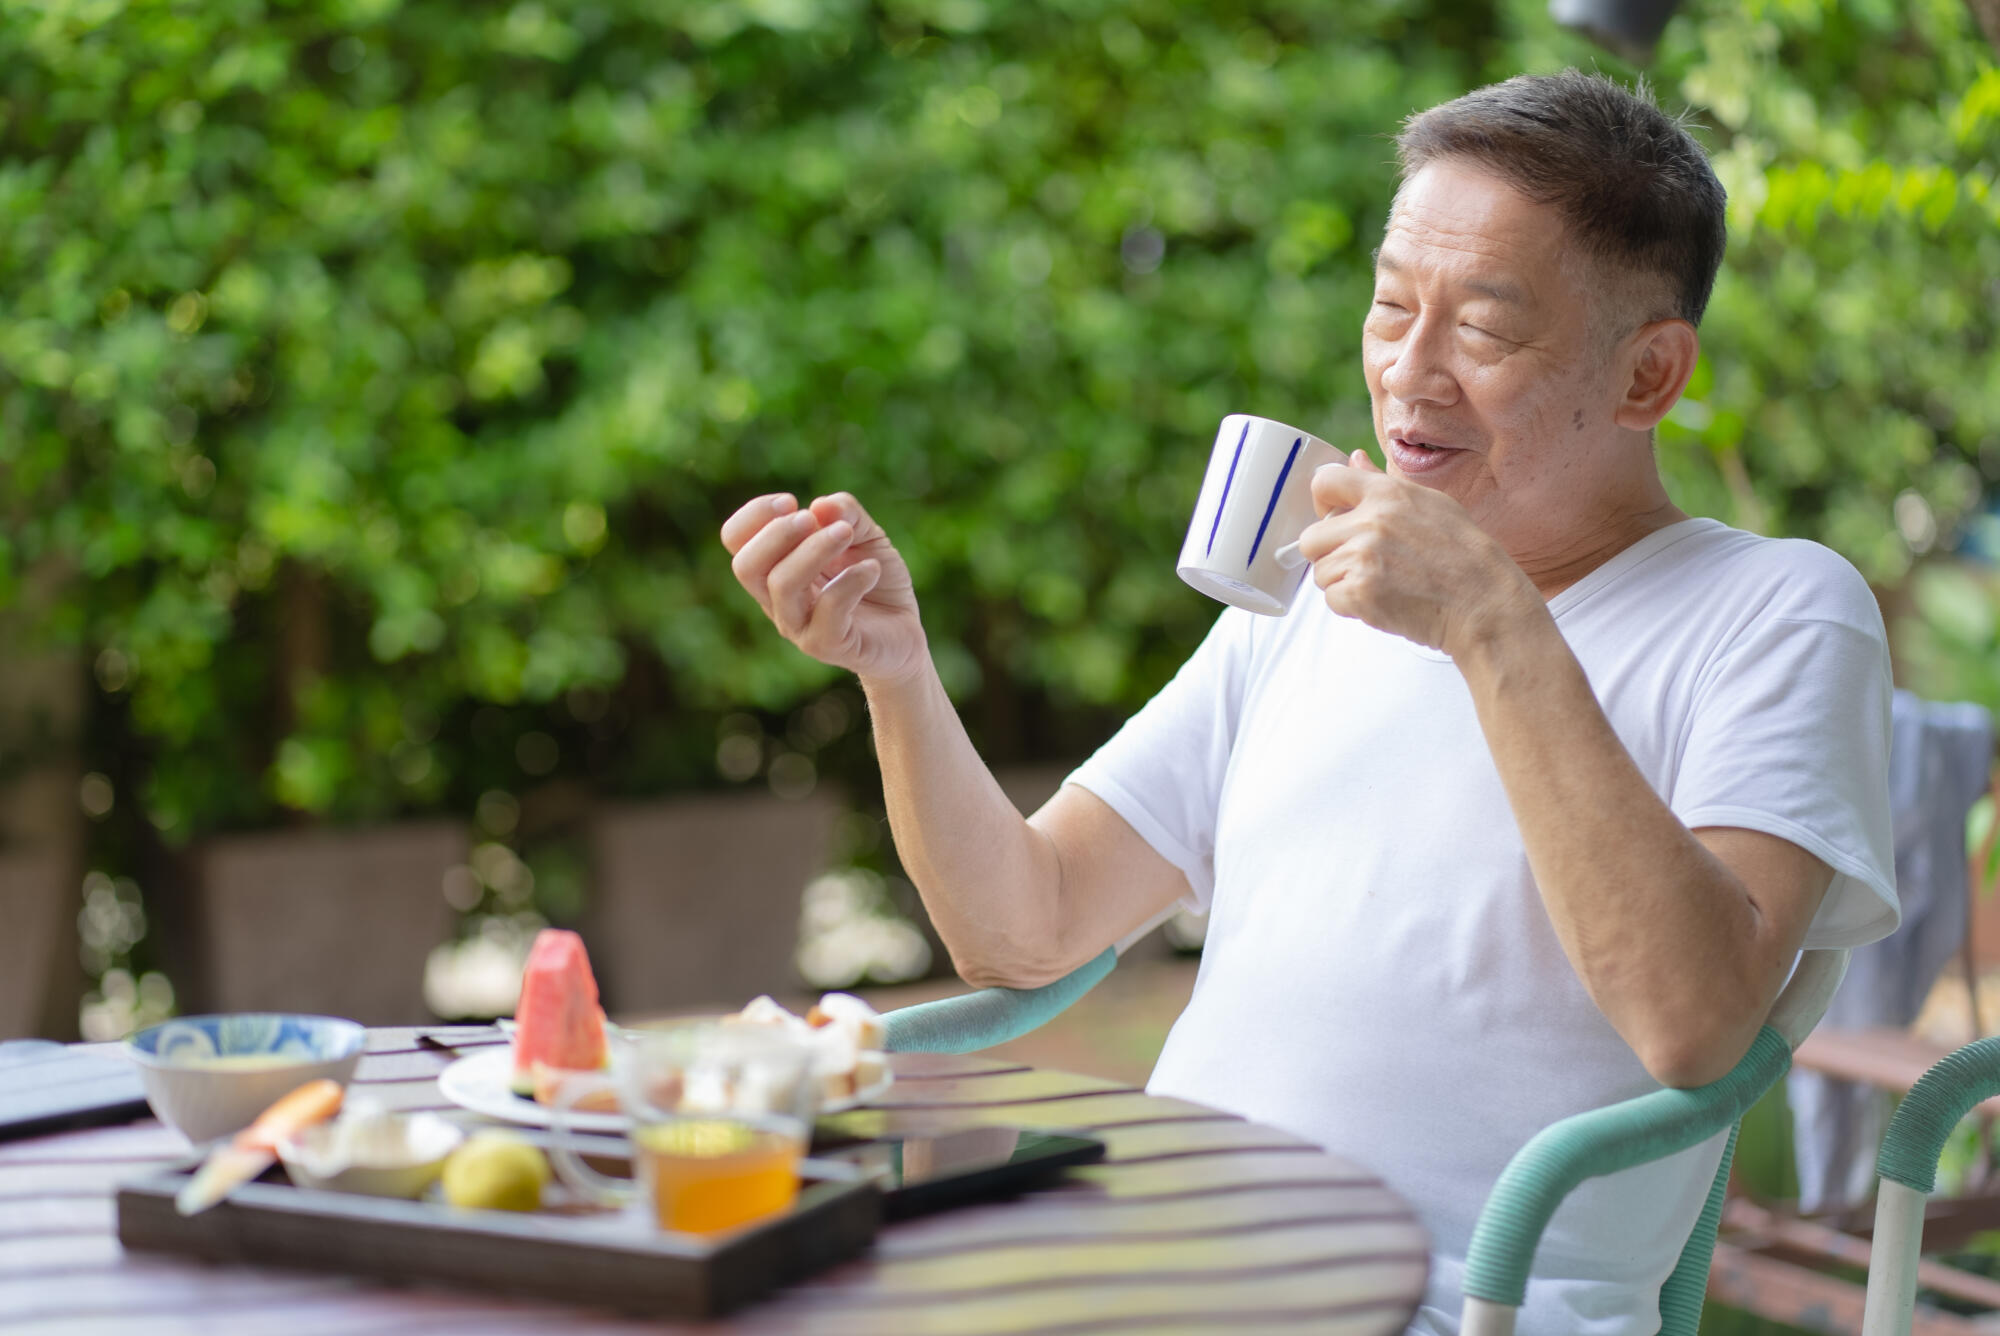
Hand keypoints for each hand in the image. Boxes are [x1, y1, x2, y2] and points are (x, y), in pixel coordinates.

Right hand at [720, 492, 927, 685]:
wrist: (904, 631)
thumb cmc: (874, 579)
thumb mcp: (866, 534)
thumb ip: (845, 513)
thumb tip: (820, 507)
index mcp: (774, 568)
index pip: (735, 540)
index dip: (755, 514)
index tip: (791, 502)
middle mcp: (777, 600)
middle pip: (746, 566)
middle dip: (776, 533)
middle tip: (811, 519)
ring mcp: (799, 626)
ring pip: (782, 585)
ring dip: (814, 549)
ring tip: (846, 533)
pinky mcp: (829, 645)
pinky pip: (828, 609)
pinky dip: (851, 579)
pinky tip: (872, 569)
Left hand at [1296, 451, 1539, 656]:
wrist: (1484, 603)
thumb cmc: (1463, 555)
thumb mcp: (1431, 504)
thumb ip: (1382, 483)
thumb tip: (1353, 458)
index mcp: (1387, 494)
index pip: (1324, 480)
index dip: (1322, 503)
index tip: (1334, 518)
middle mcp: (1371, 522)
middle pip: (1311, 538)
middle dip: (1330, 554)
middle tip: (1365, 564)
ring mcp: (1363, 558)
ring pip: (1321, 573)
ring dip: (1343, 583)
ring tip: (1383, 584)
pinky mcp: (1360, 593)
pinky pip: (1332, 599)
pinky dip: (1352, 607)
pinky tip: (1384, 601)